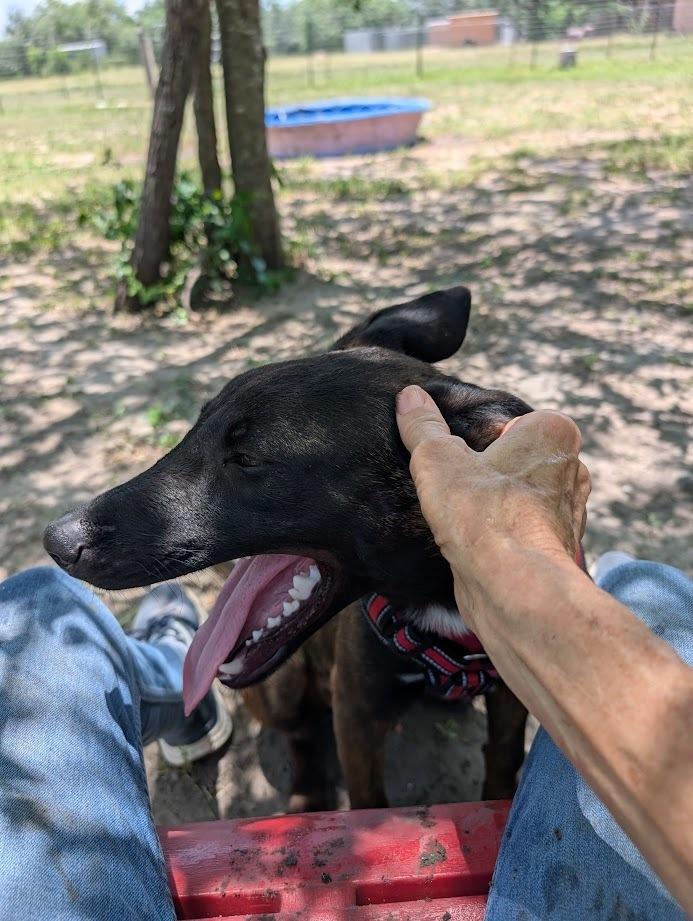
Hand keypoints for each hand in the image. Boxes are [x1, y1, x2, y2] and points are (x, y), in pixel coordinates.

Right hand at [396, 385, 590, 625]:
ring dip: (494, 505)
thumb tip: (409, 395)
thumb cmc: (482, 514)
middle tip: (453, 483)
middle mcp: (572, 469)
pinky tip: (476, 543)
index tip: (453, 454)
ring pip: (521, 497)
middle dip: (488, 470)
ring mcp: (570, 512)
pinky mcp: (557, 549)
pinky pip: (523, 531)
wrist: (514, 588)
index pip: (511, 422)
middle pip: (517, 459)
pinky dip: (502, 534)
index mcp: (554, 432)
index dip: (477, 438)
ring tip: (461, 516)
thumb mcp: (436, 459)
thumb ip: (423, 426)